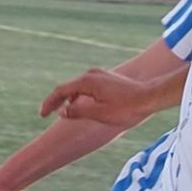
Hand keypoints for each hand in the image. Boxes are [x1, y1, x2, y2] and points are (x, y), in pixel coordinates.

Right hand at [42, 67, 168, 129]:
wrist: (149, 98)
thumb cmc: (126, 108)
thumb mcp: (99, 114)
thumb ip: (77, 112)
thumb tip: (62, 111)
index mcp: (86, 82)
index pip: (60, 91)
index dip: (49, 103)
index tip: (42, 115)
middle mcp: (91, 75)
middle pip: (67, 88)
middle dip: (56, 101)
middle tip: (47, 114)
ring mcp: (100, 75)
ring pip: (77, 87)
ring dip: (68, 99)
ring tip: (62, 112)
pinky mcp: (107, 79)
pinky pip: (87, 87)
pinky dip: (79, 96)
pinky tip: (81, 106)